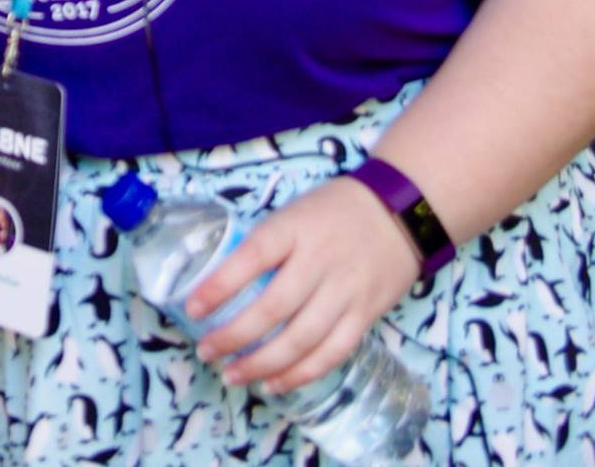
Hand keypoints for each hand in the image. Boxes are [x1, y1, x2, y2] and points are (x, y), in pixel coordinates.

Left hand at [187, 176, 419, 395]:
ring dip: (262, 363)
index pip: (253, 256)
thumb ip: (266, 243)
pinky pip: (331, 353)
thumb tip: (220, 279)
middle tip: (206, 351)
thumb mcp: (295, 211)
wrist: (402, 214)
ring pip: (301, 339)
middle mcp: (321, 261)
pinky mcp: (365, 315)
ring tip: (232, 374)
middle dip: (234, 336)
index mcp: (296, 228)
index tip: (192, 308)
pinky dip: (300, 374)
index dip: (220, 285)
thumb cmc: (335, 211)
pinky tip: (273, 383)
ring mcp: (346, 291)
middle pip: (274, 307)